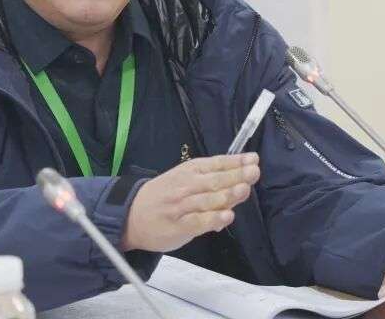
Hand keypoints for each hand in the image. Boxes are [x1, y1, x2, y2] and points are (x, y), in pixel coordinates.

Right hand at [120, 153, 259, 252]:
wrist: (131, 214)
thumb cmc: (163, 195)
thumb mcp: (184, 179)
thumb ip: (210, 181)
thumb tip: (241, 181)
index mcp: (190, 171)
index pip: (215, 164)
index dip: (235, 162)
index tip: (253, 159)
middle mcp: (186, 186)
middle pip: (214, 180)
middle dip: (235, 175)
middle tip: (253, 172)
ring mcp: (182, 206)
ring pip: (207, 200)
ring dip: (227, 194)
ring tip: (243, 189)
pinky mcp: (179, 226)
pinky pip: (198, 222)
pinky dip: (213, 219)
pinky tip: (226, 216)